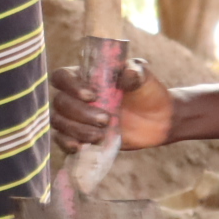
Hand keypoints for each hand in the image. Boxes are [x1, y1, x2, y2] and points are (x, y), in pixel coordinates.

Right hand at [50, 58, 172, 151]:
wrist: (159, 121)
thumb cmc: (147, 93)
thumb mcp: (144, 78)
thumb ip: (135, 73)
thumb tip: (128, 71)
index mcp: (85, 76)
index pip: (62, 76)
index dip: (70, 86)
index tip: (92, 96)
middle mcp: (75, 96)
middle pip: (60, 102)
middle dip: (80, 113)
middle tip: (105, 119)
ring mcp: (77, 117)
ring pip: (59, 122)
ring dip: (77, 130)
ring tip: (100, 135)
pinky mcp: (80, 136)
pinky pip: (61, 140)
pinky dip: (67, 143)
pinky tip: (81, 147)